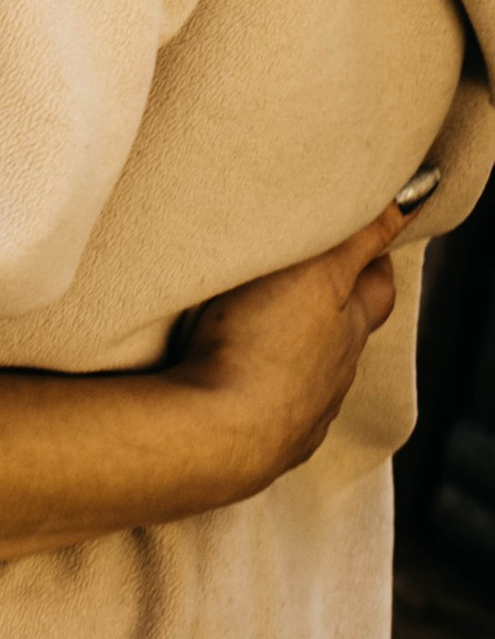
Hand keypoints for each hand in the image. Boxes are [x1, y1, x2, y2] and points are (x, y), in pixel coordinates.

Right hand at [171, 190, 419, 495]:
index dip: (371, 258)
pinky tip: (251, 380)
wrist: (223, 432)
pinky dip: (276, 389)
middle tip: (316, 275)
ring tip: (269, 324)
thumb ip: (361, 237)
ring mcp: (308, 410)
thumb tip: (414, 198)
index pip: (375, 284)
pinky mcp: (274, 440)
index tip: (358, 233)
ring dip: (304, 349)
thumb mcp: (316, 273)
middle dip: (339, 305)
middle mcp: (337, 371)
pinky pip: (285, 410)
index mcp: (348, 325)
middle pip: (350, 331)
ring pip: (318, 372)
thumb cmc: (264, 343)